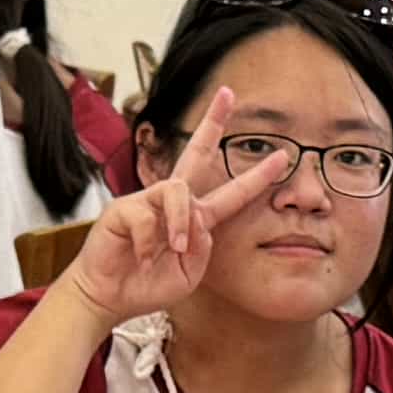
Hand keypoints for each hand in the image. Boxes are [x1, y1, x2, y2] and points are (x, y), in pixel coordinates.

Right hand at [65, 86, 282, 323]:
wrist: (110, 299)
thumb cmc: (147, 286)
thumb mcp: (189, 273)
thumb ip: (202, 247)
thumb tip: (198, 217)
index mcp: (195, 218)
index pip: (231, 192)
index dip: (257, 176)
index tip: (282, 156)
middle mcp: (172, 203)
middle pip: (196, 154)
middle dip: (212, 122)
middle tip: (228, 94)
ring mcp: (146, 201)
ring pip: (176, 190)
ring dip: (181, 223)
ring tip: (175, 249)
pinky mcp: (122, 208)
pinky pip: (147, 216)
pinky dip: (149, 243)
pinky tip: (142, 259)